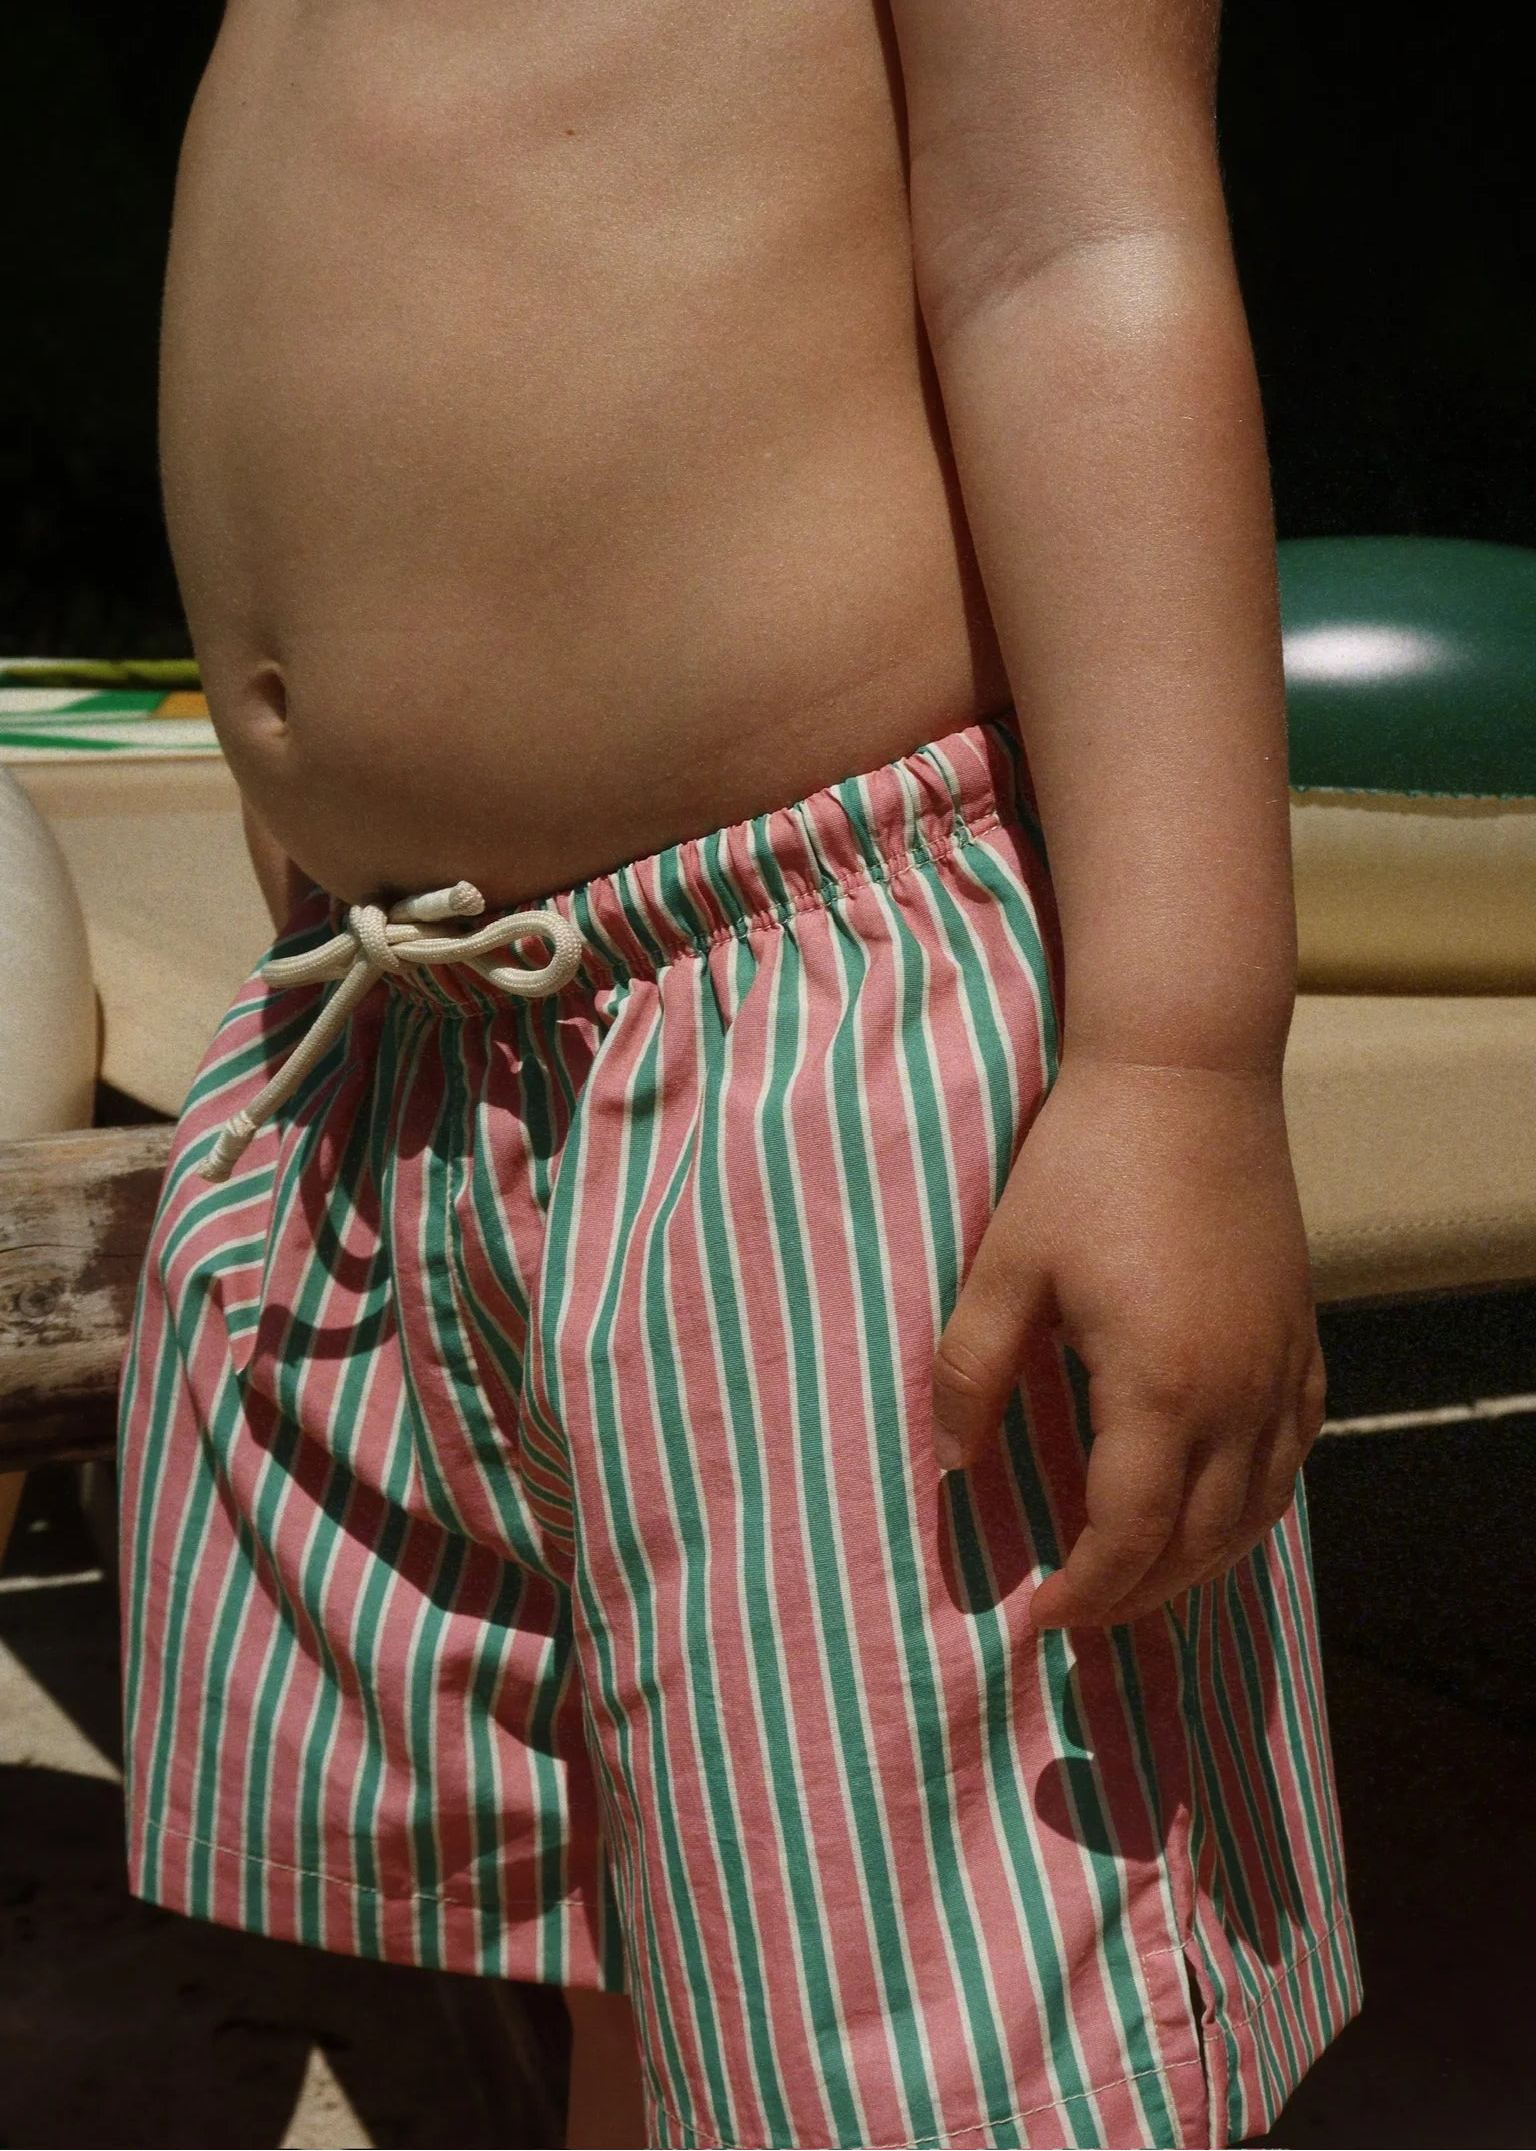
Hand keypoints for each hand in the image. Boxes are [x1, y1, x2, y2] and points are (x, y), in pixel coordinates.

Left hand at [930, 1054, 1324, 1626]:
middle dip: (1138, 1594)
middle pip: (1202, 1543)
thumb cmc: (1085, 1163)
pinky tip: (1219, 1505)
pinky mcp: (1302, 1333)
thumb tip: (948, 1461)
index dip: (1084, 1591)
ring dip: (1201, 1562)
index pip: (1128, 1535)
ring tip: (1140, 1580)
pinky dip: (1257, 1503)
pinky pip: (1296, 1452)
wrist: (1187, 1073)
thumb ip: (971, 1371)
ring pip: (1259, 1509)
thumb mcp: (1006, 1267)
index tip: (1037, 1618)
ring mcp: (1282, 1365)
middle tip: (1081, 1613)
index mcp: (1161, 1388)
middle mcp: (1239, 1395)